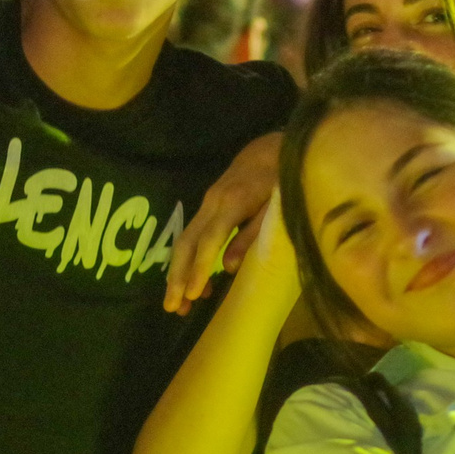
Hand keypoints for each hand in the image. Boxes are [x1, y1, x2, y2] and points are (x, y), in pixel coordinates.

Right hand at [166, 131, 283, 312]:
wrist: (274, 147)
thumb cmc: (283, 179)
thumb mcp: (277, 208)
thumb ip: (253, 236)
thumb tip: (229, 268)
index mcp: (232, 203)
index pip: (209, 241)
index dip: (200, 269)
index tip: (192, 294)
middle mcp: (213, 202)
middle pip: (187, 242)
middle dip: (177, 276)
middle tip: (172, 306)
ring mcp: (208, 202)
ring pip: (185, 239)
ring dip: (177, 272)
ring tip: (176, 303)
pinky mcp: (209, 205)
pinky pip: (193, 235)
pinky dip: (188, 260)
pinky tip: (194, 282)